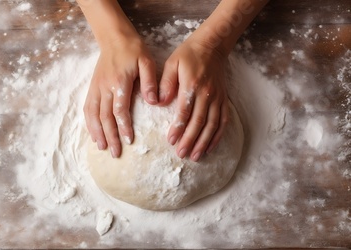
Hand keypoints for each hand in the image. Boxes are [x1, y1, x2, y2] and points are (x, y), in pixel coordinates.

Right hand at [84, 36, 157, 157]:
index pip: (119, 110)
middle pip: (105, 117)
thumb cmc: (133, 49)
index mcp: (119, 82)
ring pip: (93, 114)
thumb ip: (150, 81)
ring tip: (101, 147)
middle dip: (110, 136)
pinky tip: (93, 133)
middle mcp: (104, 87)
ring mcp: (96, 88)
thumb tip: (153, 102)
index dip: (123, 126)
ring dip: (96, 132)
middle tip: (115, 153)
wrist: (113, 37)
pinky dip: (89, 122)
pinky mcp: (92, 87)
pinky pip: (88, 108)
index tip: (129, 140)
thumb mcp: (147, 61)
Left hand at [159, 36, 229, 161]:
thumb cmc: (188, 55)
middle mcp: (207, 94)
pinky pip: (222, 121)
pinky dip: (217, 136)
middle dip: (190, 140)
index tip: (170, 140)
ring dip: (203, 142)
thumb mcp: (172, 64)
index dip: (178, 128)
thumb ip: (165, 83)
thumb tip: (159, 102)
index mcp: (192, 85)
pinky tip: (210, 147)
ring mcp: (217, 98)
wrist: (212, 46)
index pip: (185, 111)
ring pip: (212, 125)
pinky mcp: (223, 100)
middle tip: (181, 154)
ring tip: (195, 156)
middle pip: (199, 122)